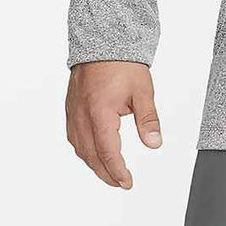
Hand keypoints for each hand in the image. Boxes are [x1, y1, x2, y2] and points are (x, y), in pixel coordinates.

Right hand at [66, 61, 161, 188]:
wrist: (103, 42)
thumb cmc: (123, 64)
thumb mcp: (143, 92)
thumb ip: (148, 120)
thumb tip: (154, 144)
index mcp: (100, 113)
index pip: (108, 152)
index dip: (118, 171)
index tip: (127, 182)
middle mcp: (82, 116)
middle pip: (92, 156)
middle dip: (106, 173)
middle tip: (121, 183)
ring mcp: (73, 113)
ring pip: (80, 149)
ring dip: (94, 164)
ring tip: (110, 173)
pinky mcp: (71, 109)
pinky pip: (74, 137)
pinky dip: (85, 150)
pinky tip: (94, 153)